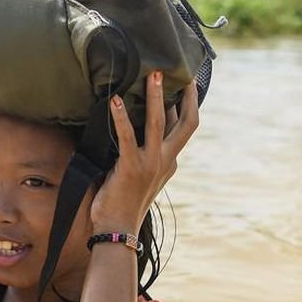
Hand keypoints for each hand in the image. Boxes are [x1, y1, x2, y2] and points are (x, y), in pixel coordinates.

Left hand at [90, 73, 198, 232]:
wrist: (118, 230)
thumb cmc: (122, 204)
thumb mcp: (140, 177)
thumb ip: (143, 156)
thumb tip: (133, 133)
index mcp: (169, 163)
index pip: (183, 129)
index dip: (184, 105)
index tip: (183, 84)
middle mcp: (166, 161)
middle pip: (187, 123)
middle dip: (186, 96)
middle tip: (180, 72)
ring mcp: (151, 163)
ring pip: (160, 123)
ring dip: (156, 97)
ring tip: (152, 74)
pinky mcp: (131, 167)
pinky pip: (127, 136)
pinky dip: (120, 117)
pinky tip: (114, 100)